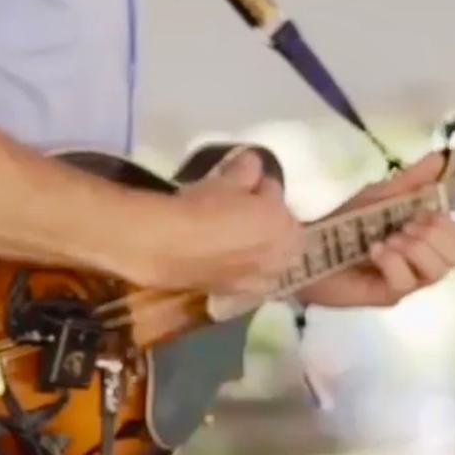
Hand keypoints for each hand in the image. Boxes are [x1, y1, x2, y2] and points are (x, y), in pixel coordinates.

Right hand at [144, 149, 305, 295]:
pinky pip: (253, 279)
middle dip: (271, 221)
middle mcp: (280, 254)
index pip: (278, 195)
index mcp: (284, 223)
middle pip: (284, 233)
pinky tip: (229, 259)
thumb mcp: (226, 180)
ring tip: (240, 237)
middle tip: (246, 210)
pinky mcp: (238, 294)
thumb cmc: (204, 207)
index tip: (247, 182)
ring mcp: (261, 279)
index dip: (263, 187)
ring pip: (272, 260)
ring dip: (264, 247)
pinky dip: (248, 268)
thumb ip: (246, 169)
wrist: (170, 247)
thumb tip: (253, 161)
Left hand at [301, 153, 454, 309]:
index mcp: (425, 239)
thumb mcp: (381, 195)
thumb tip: (442, 156)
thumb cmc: (346, 222)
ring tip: (389, 239)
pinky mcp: (388, 295)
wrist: (308, 245)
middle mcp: (421, 263)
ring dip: (414, 249)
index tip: (422, 213)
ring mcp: (406, 282)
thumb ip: (412, 180)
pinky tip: (374, 252)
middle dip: (434, 236)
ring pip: (436, 272)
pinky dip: (391, 262)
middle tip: (405, 227)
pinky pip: (405, 282)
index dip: (448, 225)